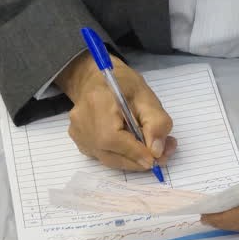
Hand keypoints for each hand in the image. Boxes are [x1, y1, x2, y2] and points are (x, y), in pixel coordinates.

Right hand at [56, 53, 175, 172]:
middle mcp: (82, 121)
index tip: (157, 159)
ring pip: (107, 159)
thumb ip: (156, 122)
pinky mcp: (79, 140)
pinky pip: (102, 156)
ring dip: (131, 160)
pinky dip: (121, 157)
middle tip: (161, 157)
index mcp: (98, 102)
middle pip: (109, 153)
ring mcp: (77, 133)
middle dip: (138, 159)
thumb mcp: (147, 97)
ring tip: (152, 151)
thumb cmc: (124, 84)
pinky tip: (134, 148)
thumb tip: (157, 151)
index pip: (112, 137)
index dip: (135, 152)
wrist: (97, 79)